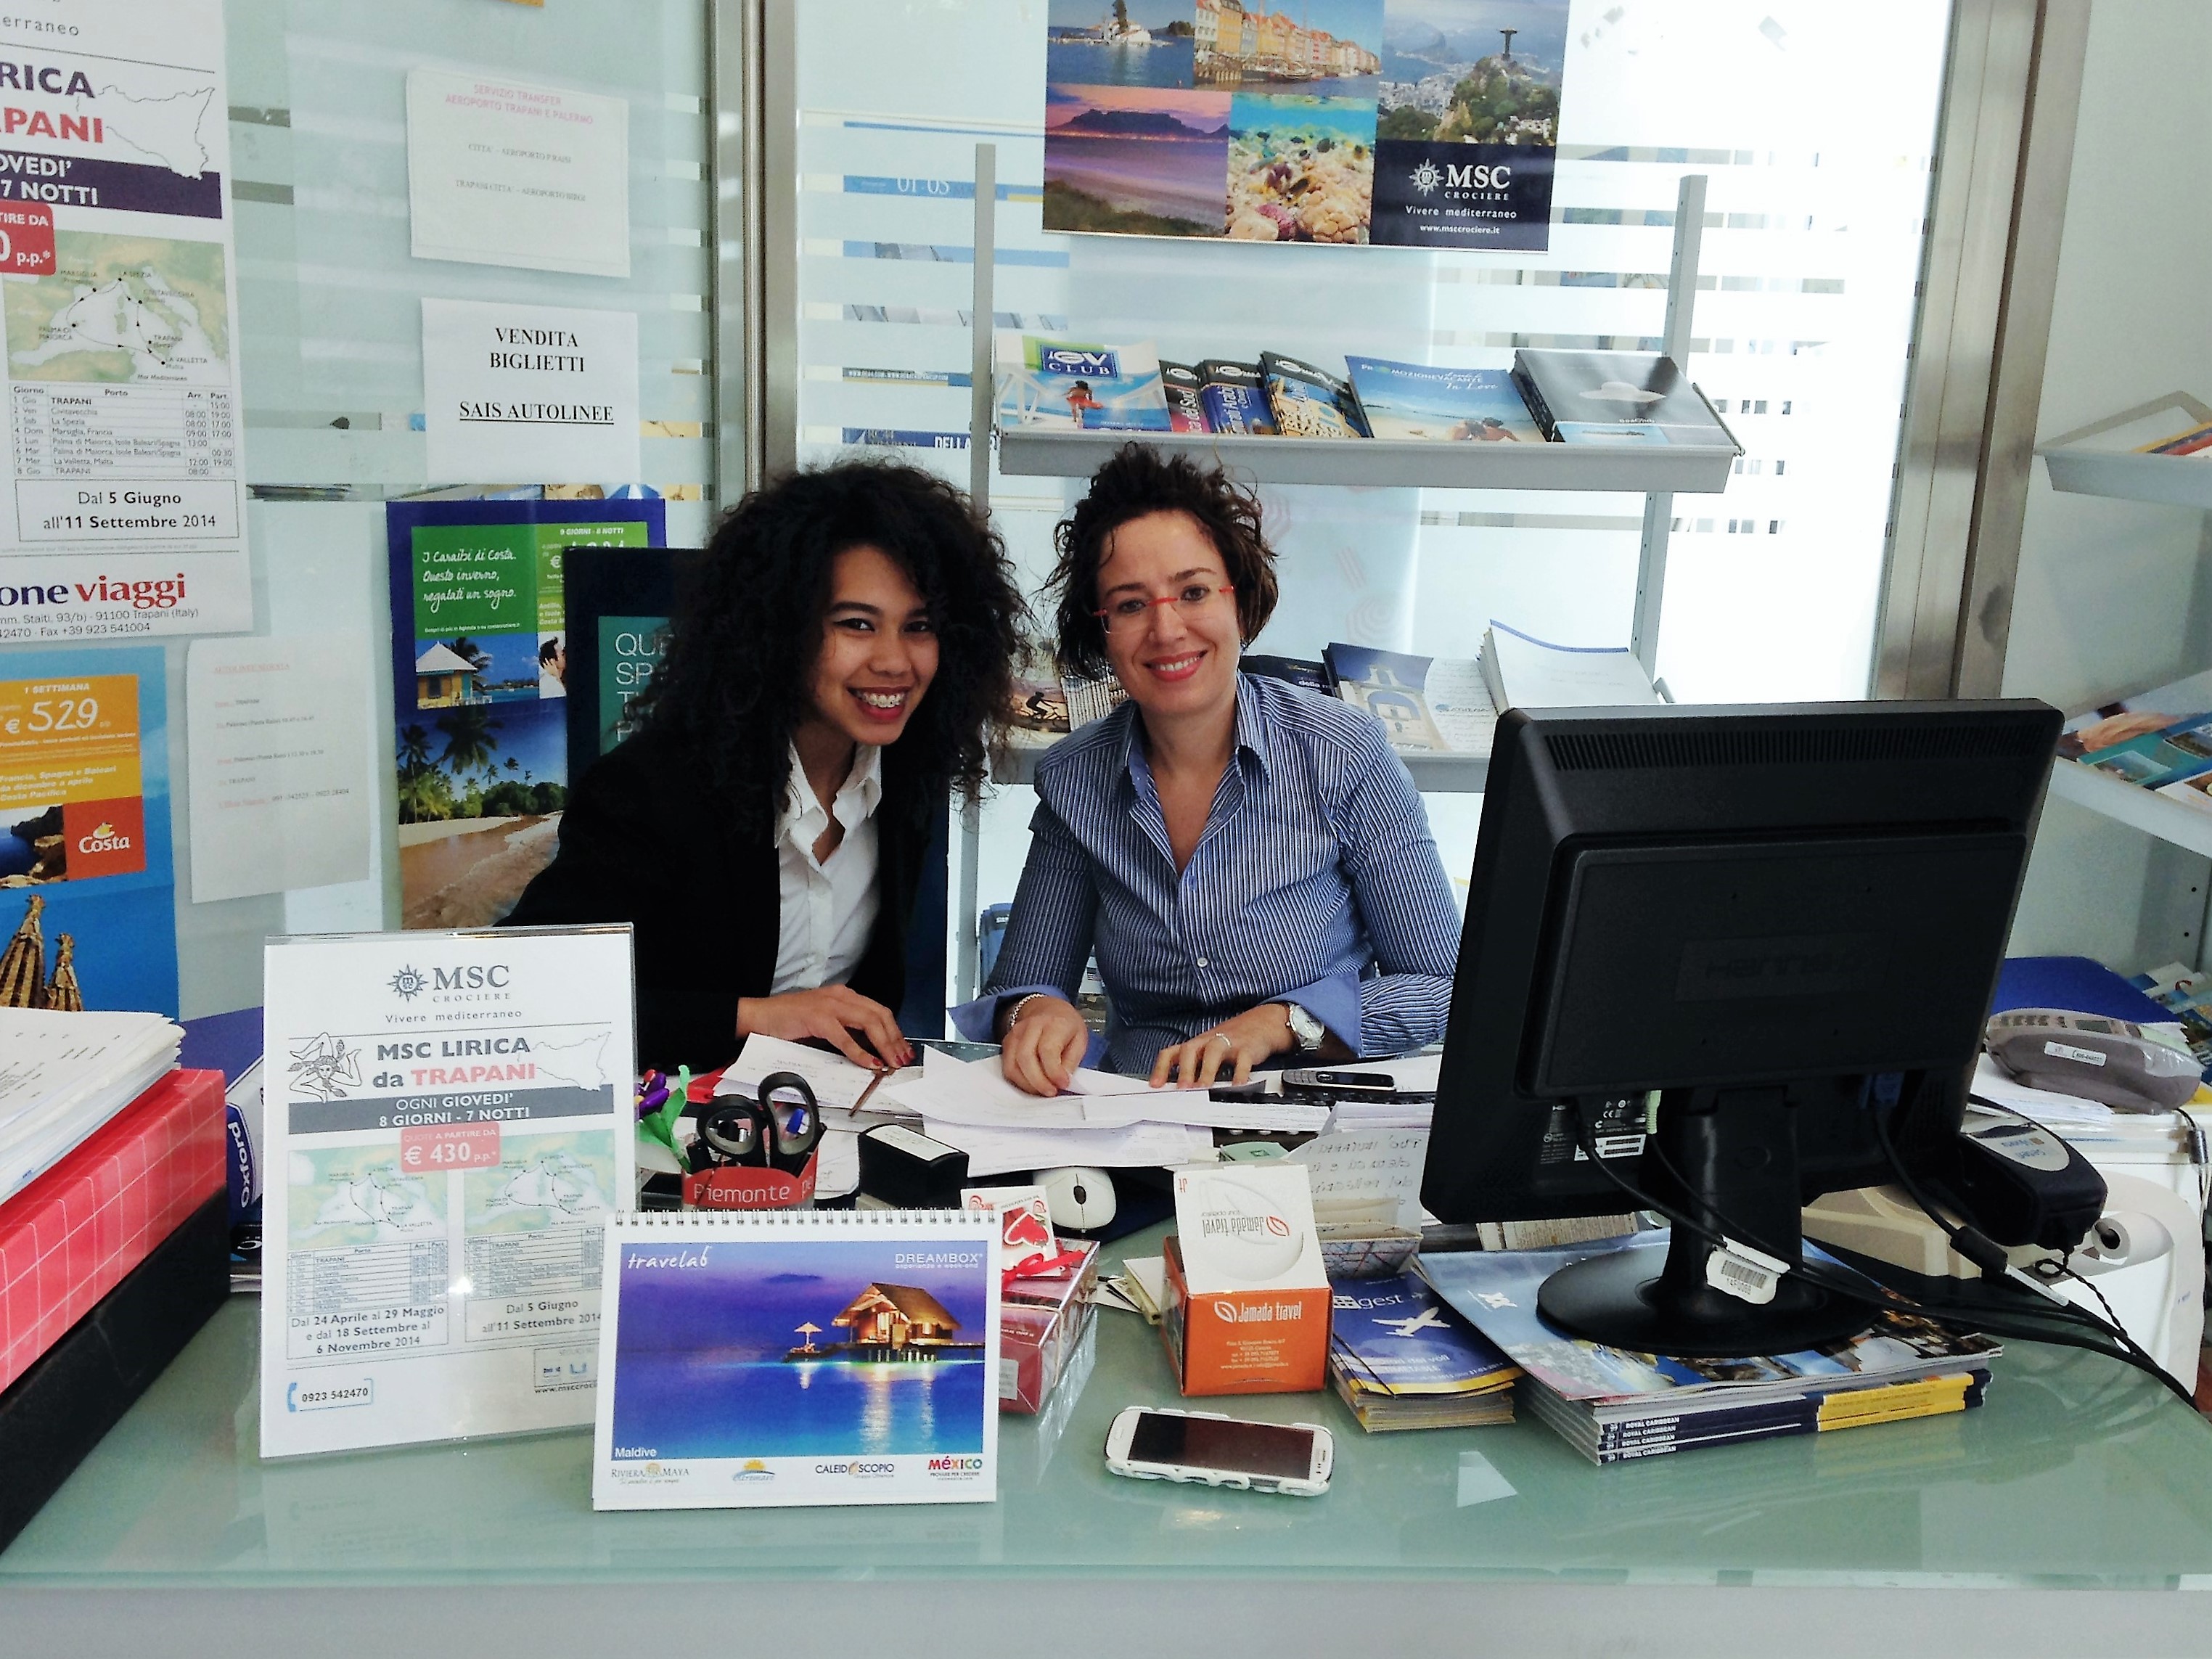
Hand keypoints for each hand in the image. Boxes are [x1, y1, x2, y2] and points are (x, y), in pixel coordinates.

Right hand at [736, 987, 911, 1070]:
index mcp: (844, 995)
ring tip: (891, 1062)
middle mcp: (841, 996)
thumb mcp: (824, 1022)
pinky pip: (846, 1037)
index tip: (902, 1049)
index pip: (879, 1011)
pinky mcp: (818, 1018)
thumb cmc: (789, 1021)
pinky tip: (870, 1063)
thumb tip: (870, 1051)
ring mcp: (830, 1005)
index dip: (895, 1031)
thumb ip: (846, 1030)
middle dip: (895, 1038)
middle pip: (880, 1015)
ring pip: (869, 1022)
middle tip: (902, 1059)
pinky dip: (861, 1052)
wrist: (759, 1016)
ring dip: (884, 1045)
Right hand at [999, 995, 1090, 1096]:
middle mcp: (1031, 1026)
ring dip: (1027, 1084)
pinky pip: (1007, 1068)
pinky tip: (1031, 1085)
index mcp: (1054, 1023)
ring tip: (1042, 1090)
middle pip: (1026, 1058)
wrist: (1048, 1009)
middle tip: (1051, 1092)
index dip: (1054, 1071)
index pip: (1047, 1050)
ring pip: (1013, 1065)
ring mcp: (1015, 1034)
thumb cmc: (1066, 1026)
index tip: (1063, 1084)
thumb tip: (1061, 1081)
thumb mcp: (1080, 1039)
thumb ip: (1072, 1061)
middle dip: (1038, 1082)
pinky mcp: (1007, 1043)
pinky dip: (1018, 1081)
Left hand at [1150, 1003, 1297, 1089]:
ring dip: (1206, 1070)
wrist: (1261, 1024)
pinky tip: (1237, 1084)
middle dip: (1184, 1069)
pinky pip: (1242, 1059)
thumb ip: (1195, 1068)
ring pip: (1213, 1051)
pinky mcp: (1247, 1048)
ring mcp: (1228, 1043)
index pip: (1171, 1052)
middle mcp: (1209, 1041)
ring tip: (1203, 1087)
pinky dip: (1240, 1072)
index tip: (1155, 1085)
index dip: (1161, 1068)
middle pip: (1190, 1050)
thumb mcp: (1208, 1051)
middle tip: (1180, 1088)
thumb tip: (1177, 1091)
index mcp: (1196, 1044)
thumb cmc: (1231, 1041)